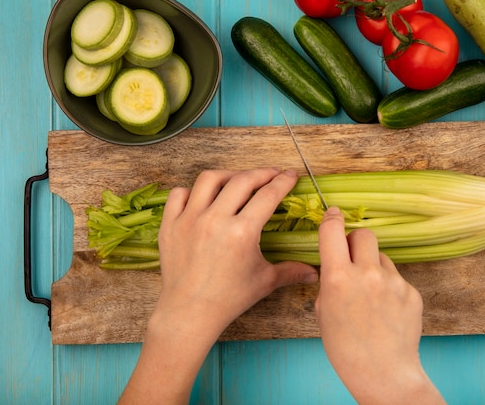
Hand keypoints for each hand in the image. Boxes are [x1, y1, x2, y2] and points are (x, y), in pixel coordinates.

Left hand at [118, 168, 317, 404]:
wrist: (189, 312)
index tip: (290, 175)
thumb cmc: (229, 299)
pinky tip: (205, 198)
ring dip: (228, 175)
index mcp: (242, 232)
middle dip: (261, 173)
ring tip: (238, 181)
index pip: (268, 195)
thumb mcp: (264, 282)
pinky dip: (192, 192)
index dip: (283, 182)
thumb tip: (314, 271)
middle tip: (271, 175)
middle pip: (242, 180)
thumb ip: (291, 271)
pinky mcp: (170, 224)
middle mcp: (215, 220)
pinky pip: (179, 194)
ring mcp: (189, 219)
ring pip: (209, 179)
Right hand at [315, 207, 445, 404]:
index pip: (332, 230)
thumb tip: (336, 264)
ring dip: (373, 266)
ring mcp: (393, 282)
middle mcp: (367, 274)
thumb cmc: (346, 349)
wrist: (383, 373)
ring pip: (382, 256)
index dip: (331, 219)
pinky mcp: (412, 292)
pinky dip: (389, 287)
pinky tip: (386, 310)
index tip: (333, 215)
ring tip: (370, 295)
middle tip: (352, 258)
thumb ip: (329, 282)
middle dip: (355, 241)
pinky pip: (397, 277)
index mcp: (338, 279)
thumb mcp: (323, 312)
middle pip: (364, 234)